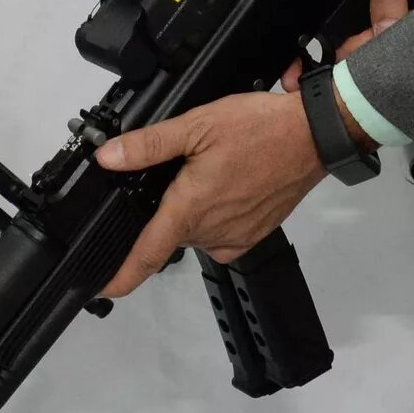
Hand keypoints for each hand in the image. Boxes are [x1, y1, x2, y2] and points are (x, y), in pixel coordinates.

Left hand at [91, 91, 324, 298]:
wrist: (313, 137)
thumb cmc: (261, 129)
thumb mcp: (197, 124)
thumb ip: (150, 145)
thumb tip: (109, 157)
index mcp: (190, 207)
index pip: (146, 255)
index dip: (120, 277)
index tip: (100, 287)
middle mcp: (211, 230)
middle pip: (169, 232)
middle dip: (164, 209)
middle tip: (180, 172)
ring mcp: (233, 237)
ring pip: (194, 231)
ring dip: (190, 210)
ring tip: (208, 172)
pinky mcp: (252, 236)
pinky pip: (218, 234)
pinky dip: (212, 215)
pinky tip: (225, 186)